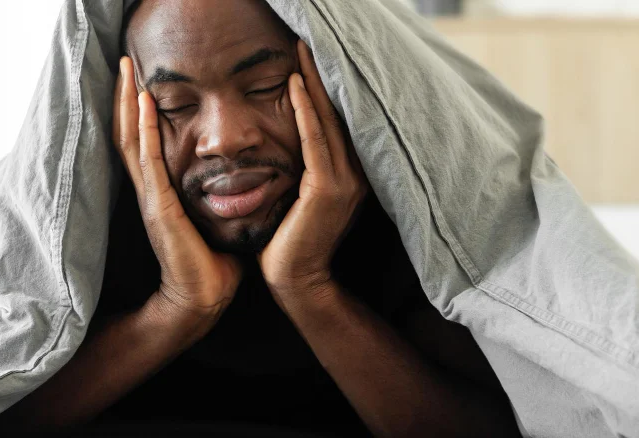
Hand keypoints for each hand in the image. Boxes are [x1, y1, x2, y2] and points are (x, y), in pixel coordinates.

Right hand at [114, 57, 241, 319]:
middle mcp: (150, 190)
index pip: (143, 141)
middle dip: (127, 96)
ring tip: (127, 71)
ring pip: (131, 140)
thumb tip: (241, 180)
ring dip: (130, 103)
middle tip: (125, 60)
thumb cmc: (212, 263)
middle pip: (129, 132)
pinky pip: (148, 161)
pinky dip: (146, 130)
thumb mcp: (214, 218)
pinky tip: (145, 105)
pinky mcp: (159, 208)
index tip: (140, 78)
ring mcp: (151, 198)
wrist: (203, 299)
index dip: (139, 109)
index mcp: (162, 191)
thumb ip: (218, 196)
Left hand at [258, 41, 367, 297]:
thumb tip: (284, 136)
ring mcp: (345, 182)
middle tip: (308, 40)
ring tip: (303, 50)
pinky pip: (315, 141)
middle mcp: (354, 174)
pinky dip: (306, 111)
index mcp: (349, 175)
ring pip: (329, 121)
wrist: (295, 282)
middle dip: (324, 75)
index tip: (310, 56)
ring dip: (315, 82)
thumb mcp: (298, 195)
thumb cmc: (288, 241)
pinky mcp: (327, 191)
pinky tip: (296, 85)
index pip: (339, 121)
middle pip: (339, 113)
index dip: (326, 87)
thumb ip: (300, 166)